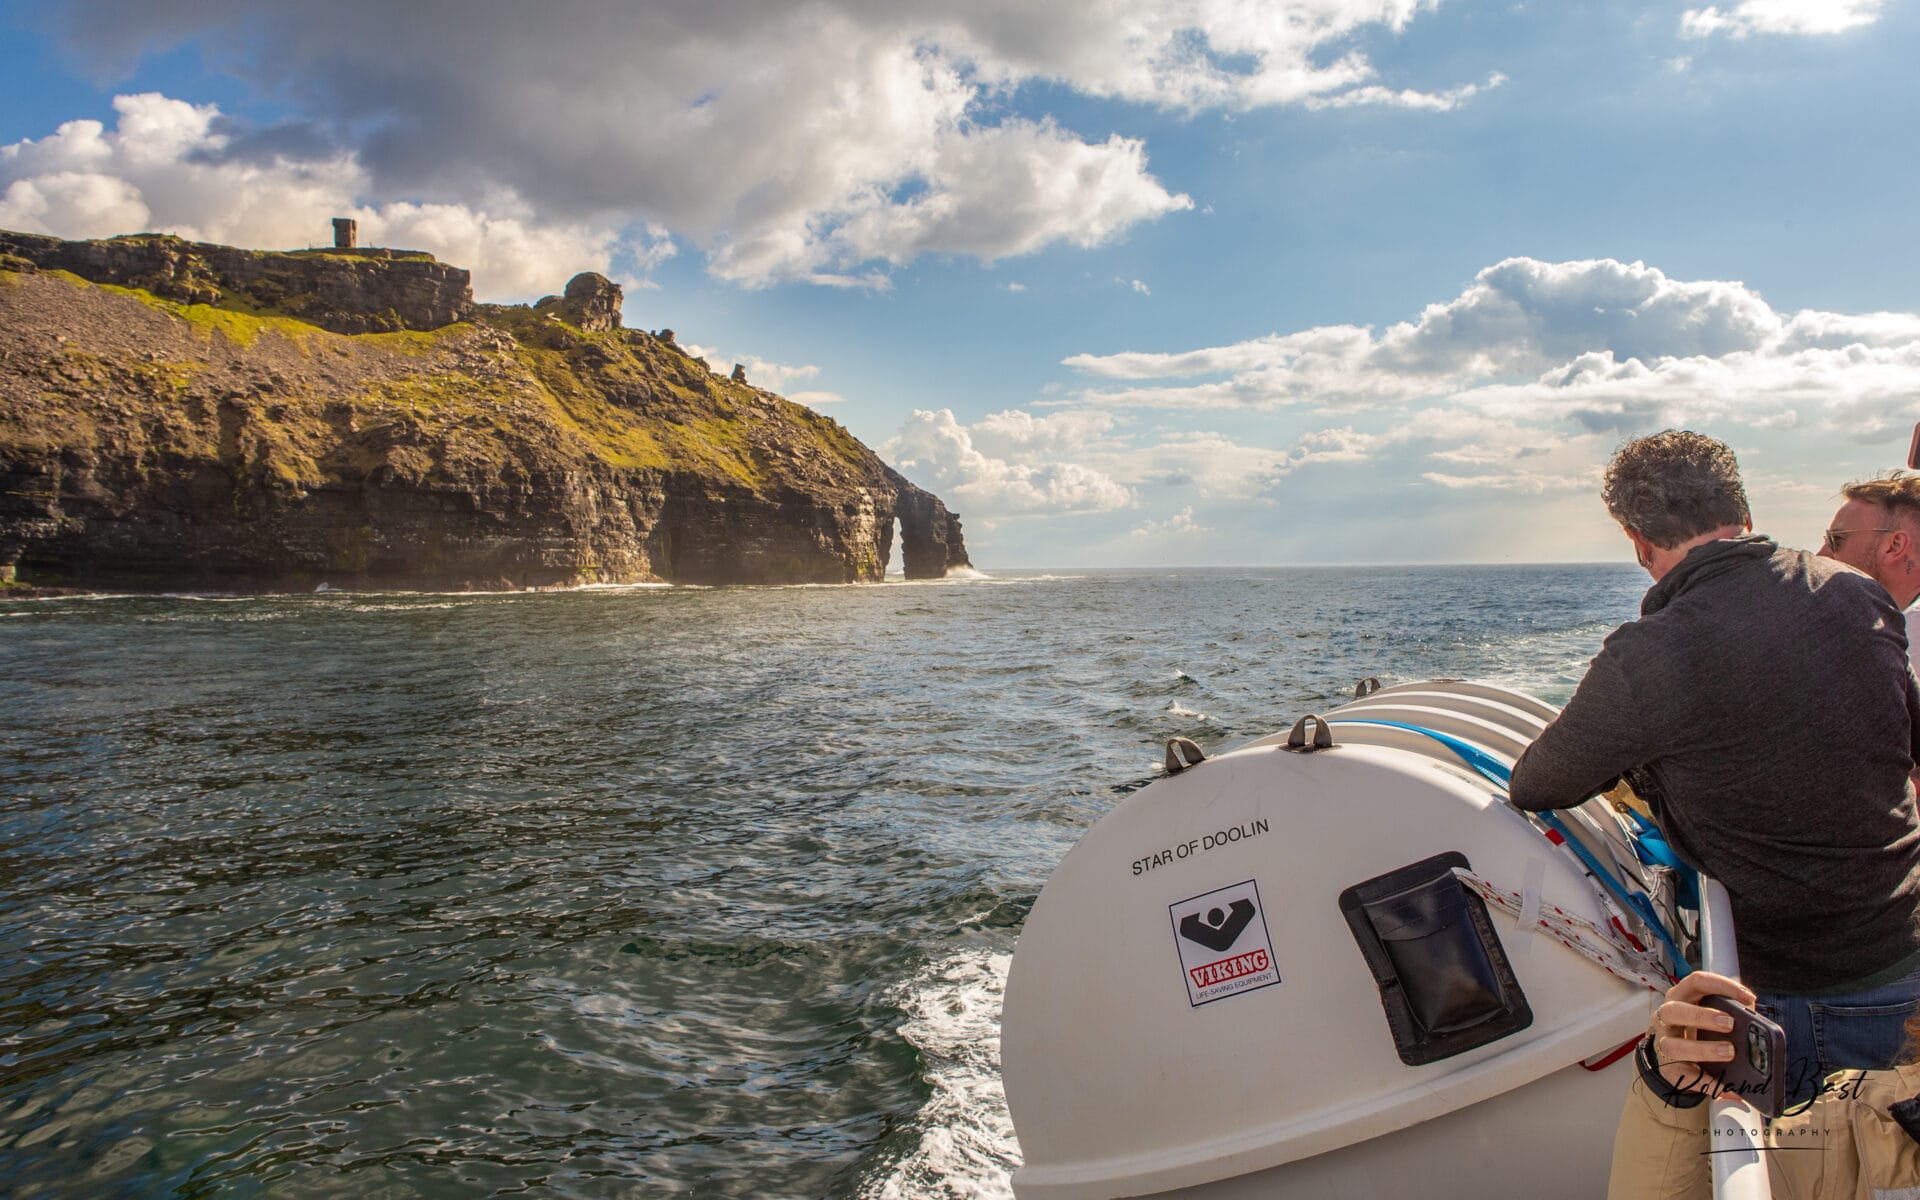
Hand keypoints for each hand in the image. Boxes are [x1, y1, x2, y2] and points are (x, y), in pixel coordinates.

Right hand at [1649, 970, 1753, 1096]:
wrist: (1675, 1055)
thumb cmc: (1700, 1029)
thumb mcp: (1711, 1013)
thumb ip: (1733, 1011)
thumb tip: (1757, 1021)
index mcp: (1681, 997)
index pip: (1696, 981)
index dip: (1721, 985)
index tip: (1747, 997)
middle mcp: (1667, 1017)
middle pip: (1675, 1010)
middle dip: (1702, 1016)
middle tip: (1730, 1023)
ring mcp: (1664, 1043)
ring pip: (1673, 1045)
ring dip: (1703, 1049)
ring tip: (1729, 1053)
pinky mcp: (1668, 1068)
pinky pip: (1685, 1077)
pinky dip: (1708, 1083)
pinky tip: (1728, 1088)